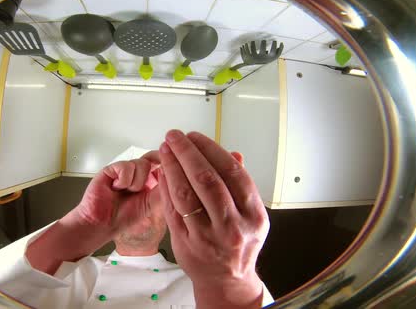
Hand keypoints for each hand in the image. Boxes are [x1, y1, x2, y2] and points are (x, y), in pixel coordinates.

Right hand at [26, 152, 159, 274]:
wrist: (102, 223)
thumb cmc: (124, 216)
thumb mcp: (152, 203)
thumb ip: (163, 188)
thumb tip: (174, 173)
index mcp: (149, 180)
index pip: (161, 164)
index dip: (167, 164)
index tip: (170, 168)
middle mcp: (137, 172)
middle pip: (152, 158)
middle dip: (153, 168)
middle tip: (150, 180)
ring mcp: (124, 169)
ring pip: (142, 164)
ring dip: (136, 182)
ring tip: (126, 192)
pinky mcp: (111, 168)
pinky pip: (127, 167)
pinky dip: (124, 181)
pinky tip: (116, 188)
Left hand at [158, 130, 268, 308]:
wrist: (226, 279)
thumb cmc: (237, 242)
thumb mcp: (249, 214)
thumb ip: (239, 185)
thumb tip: (233, 153)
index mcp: (253, 215)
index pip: (232, 173)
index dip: (211, 150)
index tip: (196, 137)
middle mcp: (232, 226)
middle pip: (207, 179)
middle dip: (188, 152)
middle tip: (175, 137)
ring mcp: (207, 236)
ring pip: (186, 193)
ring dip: (173, 166)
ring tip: (166, 149)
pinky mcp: (186, 242)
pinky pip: (172, 208)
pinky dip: (166, 186)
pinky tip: (162, 171)